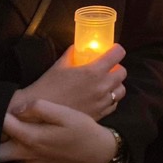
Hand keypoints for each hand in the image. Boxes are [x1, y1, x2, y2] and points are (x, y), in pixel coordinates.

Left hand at [0, 99, 116, 162]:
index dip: (2, 113)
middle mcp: (27, 155)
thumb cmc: (82, 130)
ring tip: (23, 124)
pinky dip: (21, 146)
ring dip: (9, 140)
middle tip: (8, 119)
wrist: (98, 152)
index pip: (3, 125)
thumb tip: (18, 108)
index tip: (7, 104)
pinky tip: (36, 133)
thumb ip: (39, 108)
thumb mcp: (65, 113)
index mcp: (32, 138)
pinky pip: (20, 157)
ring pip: (8, 153)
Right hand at [9, 44, 126, 120]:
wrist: (40, 114)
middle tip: (108, 66)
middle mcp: (102, 86)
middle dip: (117, 67)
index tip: (113, 49)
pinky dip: (110, 99)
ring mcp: (102, 102)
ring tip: (106, 83)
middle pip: (122, 72)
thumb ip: (72, 54)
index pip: (118, 54)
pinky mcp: (99, 115)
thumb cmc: (48, 87)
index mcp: (93, 71)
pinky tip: (101, 97)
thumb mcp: (60, 65)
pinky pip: (114, 105)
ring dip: (116, 84)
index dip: (117, 49)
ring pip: (121, 90)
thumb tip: (77, 47)